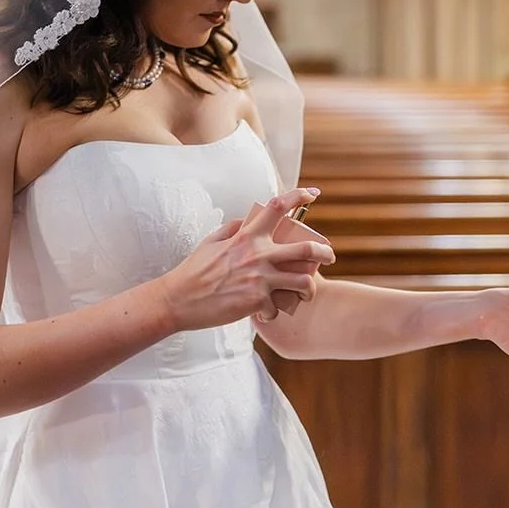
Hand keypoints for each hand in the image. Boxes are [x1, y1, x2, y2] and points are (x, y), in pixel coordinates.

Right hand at [158, 188, 334, 332]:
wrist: (179, 300)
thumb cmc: (193, 271)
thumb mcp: (210, 242)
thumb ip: (231, 229)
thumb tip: (243, 221)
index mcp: (246, 236)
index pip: (278, 208)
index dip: (298, 196)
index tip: (313, 194)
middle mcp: (257, 255)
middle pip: (305, 249)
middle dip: (324, 252)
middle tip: (329, 256)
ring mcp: (259, 279)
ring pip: (302, 281)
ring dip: (309, 288)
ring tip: (306, 293)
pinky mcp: (256, 302)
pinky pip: (278, 307)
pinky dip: (274, 311)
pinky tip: (267, 313)